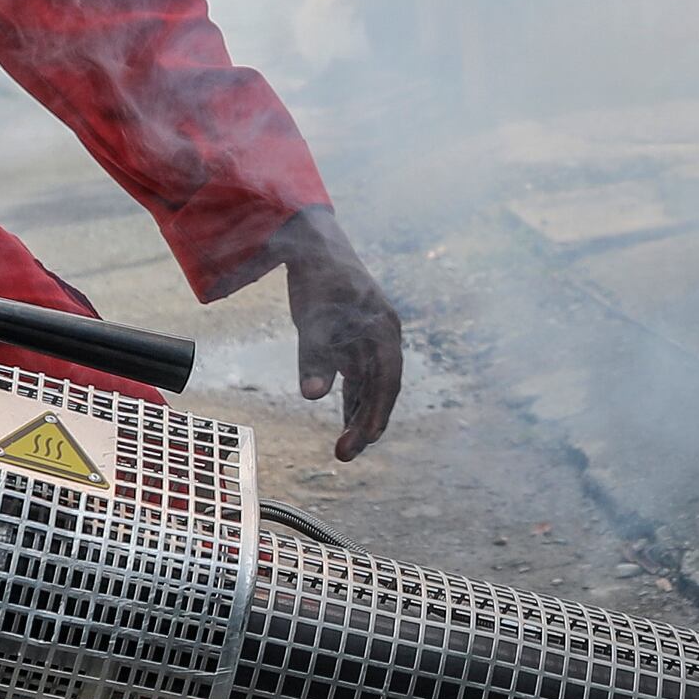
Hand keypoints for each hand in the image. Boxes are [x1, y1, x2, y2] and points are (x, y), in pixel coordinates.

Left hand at [264, 206, 404, 461]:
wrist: (310, 243)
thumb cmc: (316, 280)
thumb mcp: (312, 319)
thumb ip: (314, 357)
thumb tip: (313, 396)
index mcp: (383, 329)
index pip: (387, 381)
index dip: (377, 412)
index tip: (366, 440)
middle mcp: (382, 336)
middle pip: (381, 388)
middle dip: (366, 422)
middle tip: (345, 455)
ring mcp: (370, 338)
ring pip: (370, 385)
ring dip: (358, 414)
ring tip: (345, 448)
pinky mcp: (355, 338)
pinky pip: (358, 375)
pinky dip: (351, 397)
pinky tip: (343, 419)